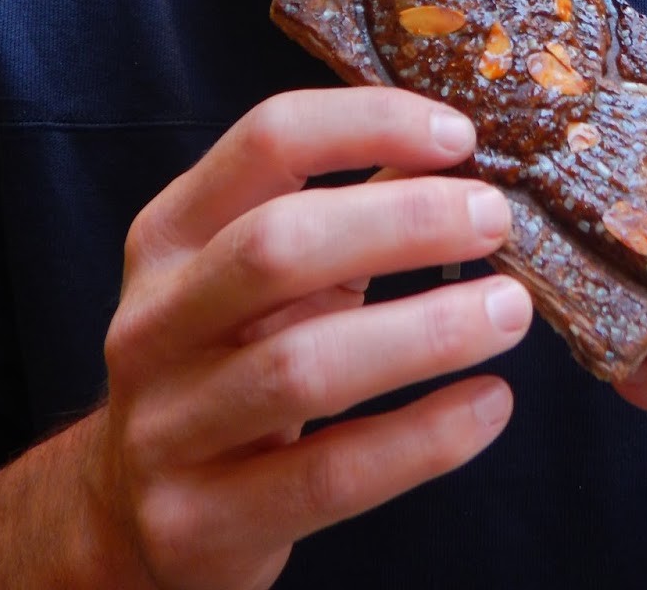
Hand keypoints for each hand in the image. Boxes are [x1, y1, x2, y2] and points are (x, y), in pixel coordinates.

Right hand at [83, 87, 531, 589]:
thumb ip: (349, 207)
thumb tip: (458, 148)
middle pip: (279, 245)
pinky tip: (489, 403)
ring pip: (305, 366)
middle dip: (404, 222)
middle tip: (494, 218)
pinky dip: (423, 438)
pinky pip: (329, 475)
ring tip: (510, 310)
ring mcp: (165, 427)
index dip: (369, 124)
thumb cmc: (230, 360)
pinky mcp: (198, 522)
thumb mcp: (264, 274)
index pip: (267, 141)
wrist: (136, 516)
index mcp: (171, 234)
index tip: (460, 136)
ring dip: (427, 331)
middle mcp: (153, 321)